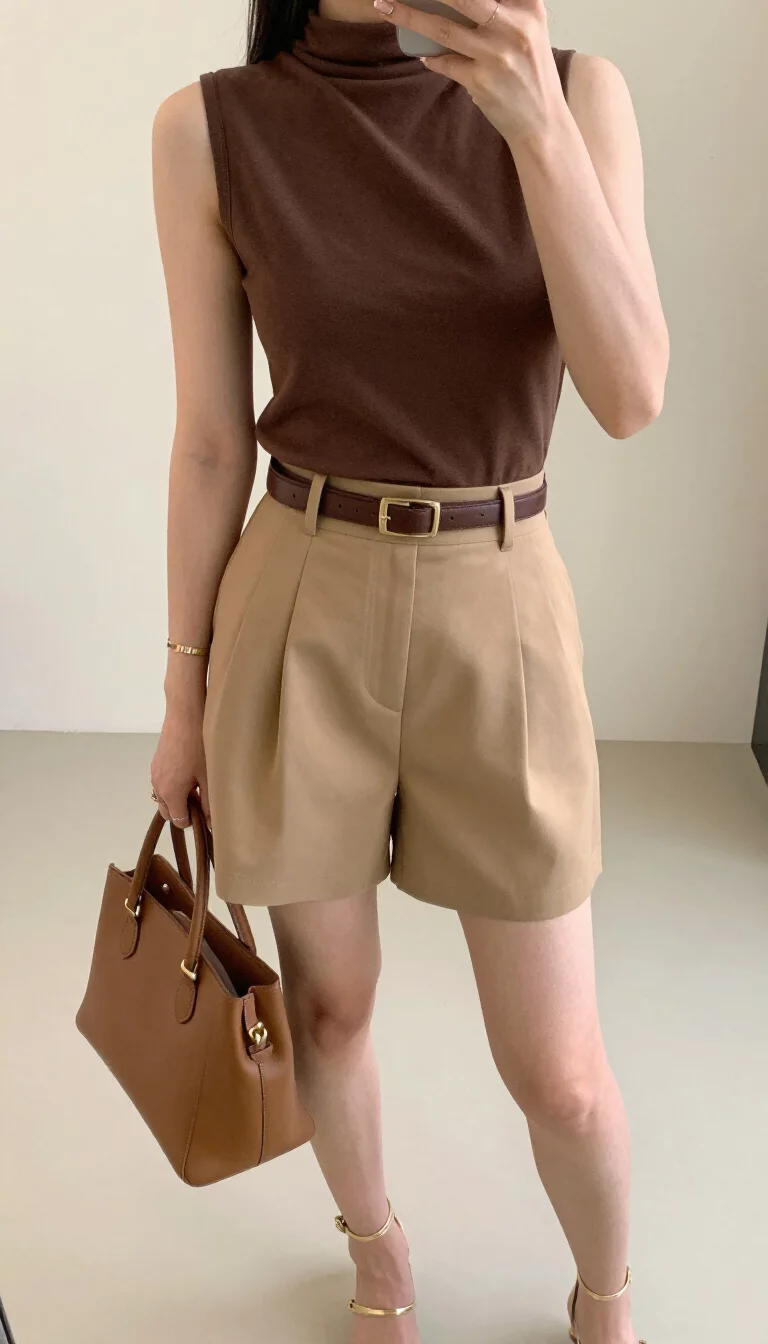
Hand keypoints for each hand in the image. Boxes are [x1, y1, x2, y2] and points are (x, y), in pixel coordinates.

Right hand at [150, 708, 210, 829]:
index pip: (178, 820)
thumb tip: (211, 823)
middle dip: (183, 811)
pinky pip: (163, 782)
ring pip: (164, 796)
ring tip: (198, 785)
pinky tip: (189, 772)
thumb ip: (209, 803)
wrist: (185, 715)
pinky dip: (173, 785)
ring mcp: (155, 772)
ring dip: (178, 797)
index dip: (194, 821)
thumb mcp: (209, 777)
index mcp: (170, 793)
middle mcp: (158, 786)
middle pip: (167, 811)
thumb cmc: (199, 746)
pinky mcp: (156, 761)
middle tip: (202, 801)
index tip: (207, 812)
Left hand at [372, 0, 565, 146]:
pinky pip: (445, 62)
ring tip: (386, 7)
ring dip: (409, 16)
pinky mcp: (481, 81)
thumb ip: (504, 9)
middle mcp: (514, 26)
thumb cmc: (530, 72)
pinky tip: (426, 55)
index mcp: (529, 7)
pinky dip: (432, 57)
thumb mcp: (528, 30)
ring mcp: (496, 55)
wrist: (541, 123)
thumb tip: (454, 2)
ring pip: (442, 28)